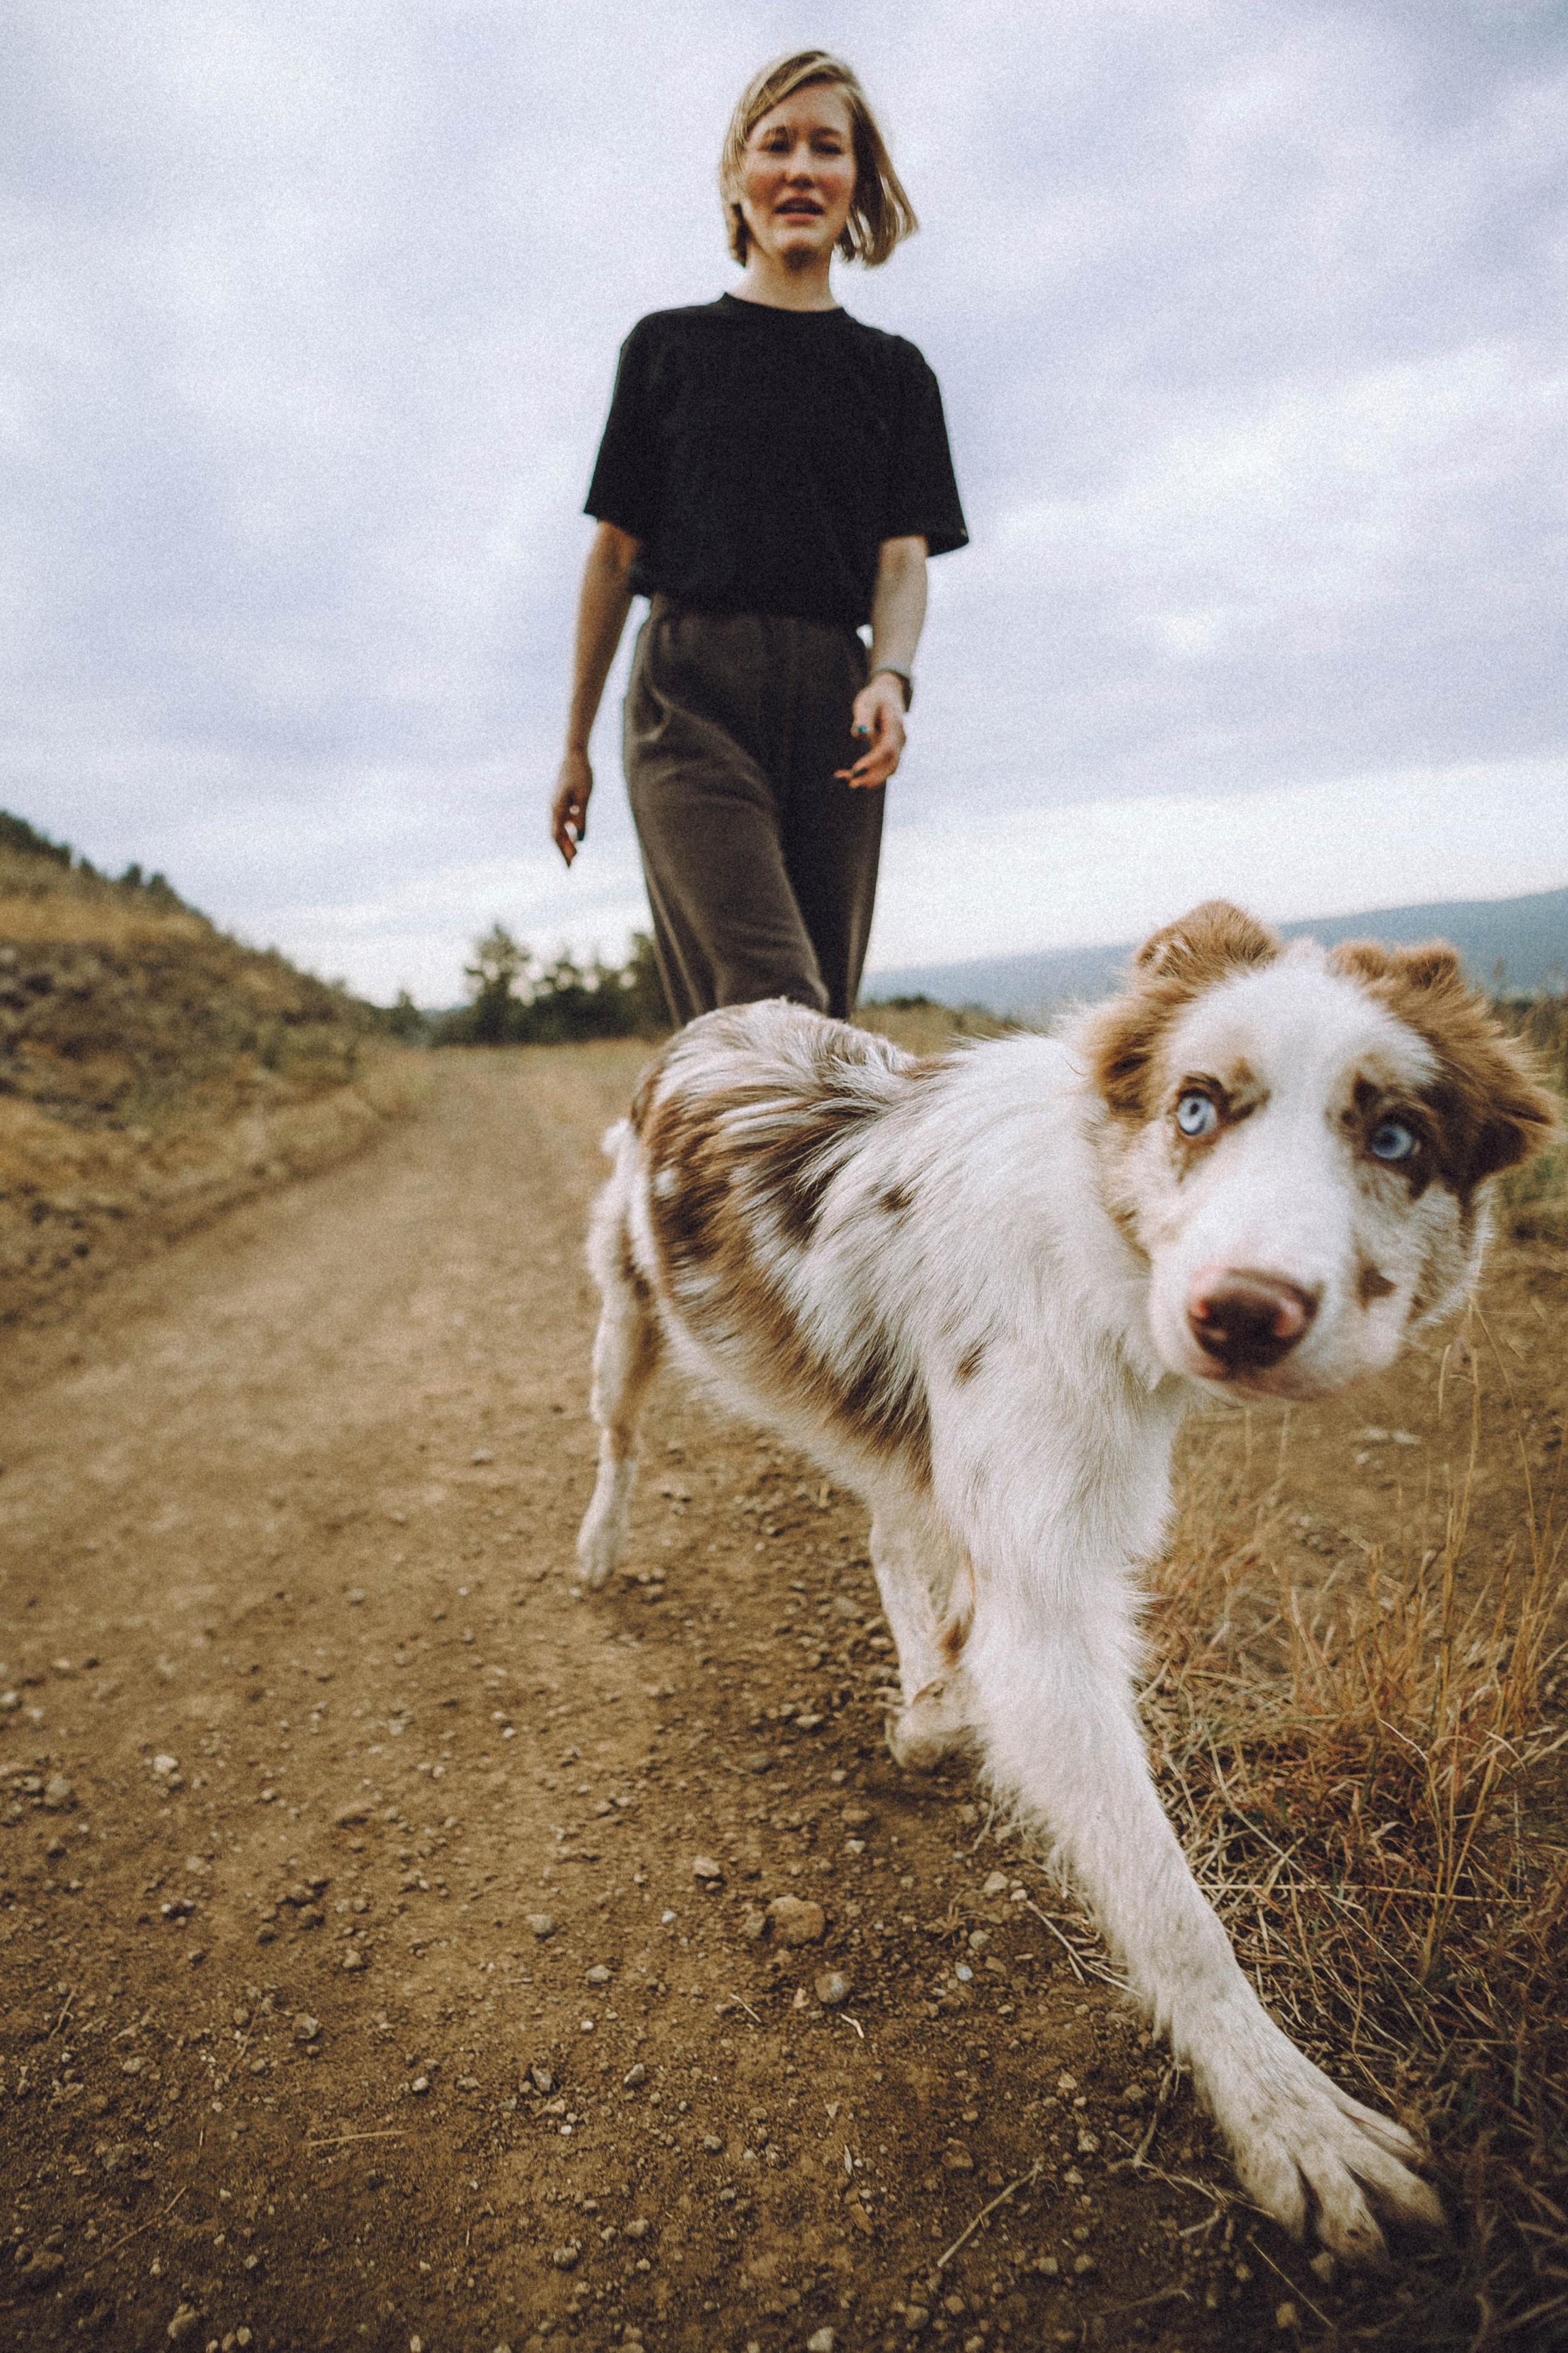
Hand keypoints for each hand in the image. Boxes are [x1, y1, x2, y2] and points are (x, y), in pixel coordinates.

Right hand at [552, 750, 592, 864]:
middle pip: (557, 835)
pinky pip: (563, 818)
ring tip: (575, 854)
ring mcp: (556, 803)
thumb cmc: (582, 774)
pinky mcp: (561, 798)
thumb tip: (581, 839)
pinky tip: (577, 834)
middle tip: (571, 866)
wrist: (574, 753)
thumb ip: (582, 818)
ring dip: (567, 841)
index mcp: (558, 808)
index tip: (570, 865)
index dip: (563, 851)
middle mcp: (554, 808)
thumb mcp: (584, 797)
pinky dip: (569, 828)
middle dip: (564, 851)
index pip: (558, 836)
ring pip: (560, 827)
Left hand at [836, 672, 906, 788]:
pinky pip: (879, 769)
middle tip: (851, 786)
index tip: (856, 770)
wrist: (888, 696)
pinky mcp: (888, 755)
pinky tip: (844, 775)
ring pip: (885, 772)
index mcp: (895, 726)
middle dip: (872, 778)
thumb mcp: (867, 702)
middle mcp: (899, 741)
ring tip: (841, 779)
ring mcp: (896, 749)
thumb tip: (859, 735)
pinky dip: (864, 775)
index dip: (873, 761)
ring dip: (867, 780)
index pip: (887, 749)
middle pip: (891, 766)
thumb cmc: (876, 698)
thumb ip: (864, 717)